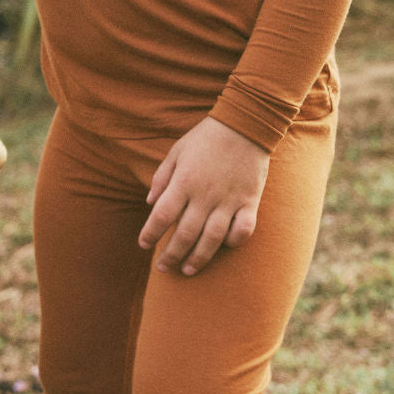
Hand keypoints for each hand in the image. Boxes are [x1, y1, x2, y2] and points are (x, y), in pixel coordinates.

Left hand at [138, 118, 269, 276]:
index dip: (150, 234)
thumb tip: (149, 203)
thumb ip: (162, 177)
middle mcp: (205, 194)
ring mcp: (229, 199)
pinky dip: (233, 241)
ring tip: (187, 270)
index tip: (143, 244)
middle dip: (171, 255)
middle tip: (163, 268)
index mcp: (184, 181)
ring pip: (212, 238)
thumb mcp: (177, 150)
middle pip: (185, 234)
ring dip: (198, 258)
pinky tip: (223, 246)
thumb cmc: (206, 136)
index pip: (162, 216)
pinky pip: (243, 229)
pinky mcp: (250, 201)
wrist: (245, 124)